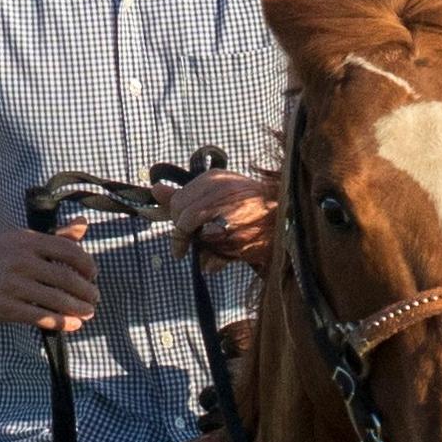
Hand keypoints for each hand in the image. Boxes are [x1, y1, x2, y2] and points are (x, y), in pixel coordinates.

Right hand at [0, 222, 101, 333]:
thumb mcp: (22, 239)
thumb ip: (55, 236)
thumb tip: (84, 224)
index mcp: (28, 241)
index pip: (69, 251)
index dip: (87, 265)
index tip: (93, 275)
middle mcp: (21, 261)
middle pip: (66, 278)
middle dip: (86, 291)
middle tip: (94, 299)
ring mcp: (12, 285)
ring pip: (56, 300)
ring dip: (78, 309)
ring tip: (88, 313)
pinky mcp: (4, 307)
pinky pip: (39, 317)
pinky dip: (60, 322)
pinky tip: (73, 324)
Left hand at [158, 164, 278, 267]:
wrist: (286, 217)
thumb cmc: (249, 205)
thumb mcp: (218, 191)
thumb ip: (183, 194)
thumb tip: (154, 189)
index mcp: (213, 180)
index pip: (177, 202)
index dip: (175, 219)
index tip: (181, 229)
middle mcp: (219, 194)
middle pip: (181, 219)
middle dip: (181, 235)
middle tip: (187, 246)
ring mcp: (227, 216)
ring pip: (194, 236)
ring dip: (199, 248)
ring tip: (211, 249)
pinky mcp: (236, 238)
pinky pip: (210, 256)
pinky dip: (212, 262)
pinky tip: (221, 259)